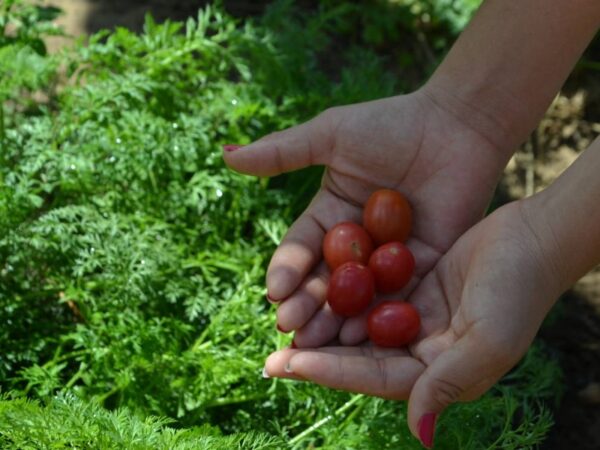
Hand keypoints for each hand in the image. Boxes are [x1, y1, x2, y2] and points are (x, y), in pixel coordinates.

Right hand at [224, 90, 509, 346]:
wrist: (459, 124)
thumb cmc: (392, 124)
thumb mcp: (331, 135)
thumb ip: (282, 152)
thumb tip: (225, 154)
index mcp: (330, 214)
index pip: (300, 249)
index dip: (286, 270)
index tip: (274, 292)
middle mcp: (355, 243)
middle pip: (323, 280)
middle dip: (305, 304)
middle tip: (290, 328)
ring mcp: (387, 258)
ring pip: (356, 295)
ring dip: (335, 320)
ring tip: (317, 343)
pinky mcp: (423, 266)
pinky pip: (397, 295)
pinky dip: (378, 316)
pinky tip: (361, 337)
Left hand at [263, 200, 560, 446]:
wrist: (533, 238)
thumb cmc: (518, 289)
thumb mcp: (488, 339)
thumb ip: (450, 382)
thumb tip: (419, 435)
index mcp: (438, 373)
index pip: (374, 377)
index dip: (330, 372)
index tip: (286, 365)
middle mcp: (422, 350)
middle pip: (359, 357)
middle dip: (316, 357)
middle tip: (269, 358)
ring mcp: (415, 318)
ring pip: (359, 327)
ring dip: (323, 327)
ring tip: (283, 327)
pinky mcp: (412, 287)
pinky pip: (370, 294)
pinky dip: (343, 295)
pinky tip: (313, 291)